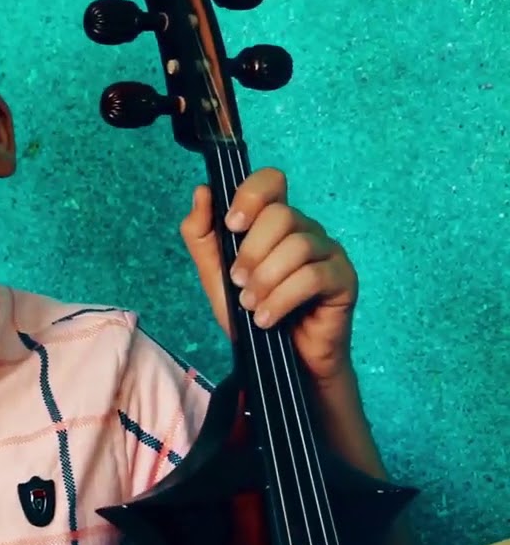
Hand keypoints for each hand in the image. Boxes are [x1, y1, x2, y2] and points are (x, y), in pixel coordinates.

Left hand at [179, 167, 358, 385]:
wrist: (279, 362)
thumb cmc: (252, 312)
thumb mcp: (215, 275)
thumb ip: (201, 235)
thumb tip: (202, 190)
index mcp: (274, 222)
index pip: (271, 182)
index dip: (250, 196)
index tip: (232, 226)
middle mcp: (305, 229)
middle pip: (281, 215)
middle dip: (251, 252)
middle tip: (238, 282)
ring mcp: (328, 252)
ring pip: (297, 246)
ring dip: (265, 280)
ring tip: (251, 305)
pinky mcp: (344, 279)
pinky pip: (312, 277)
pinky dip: (281, 299)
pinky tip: (266, 318)